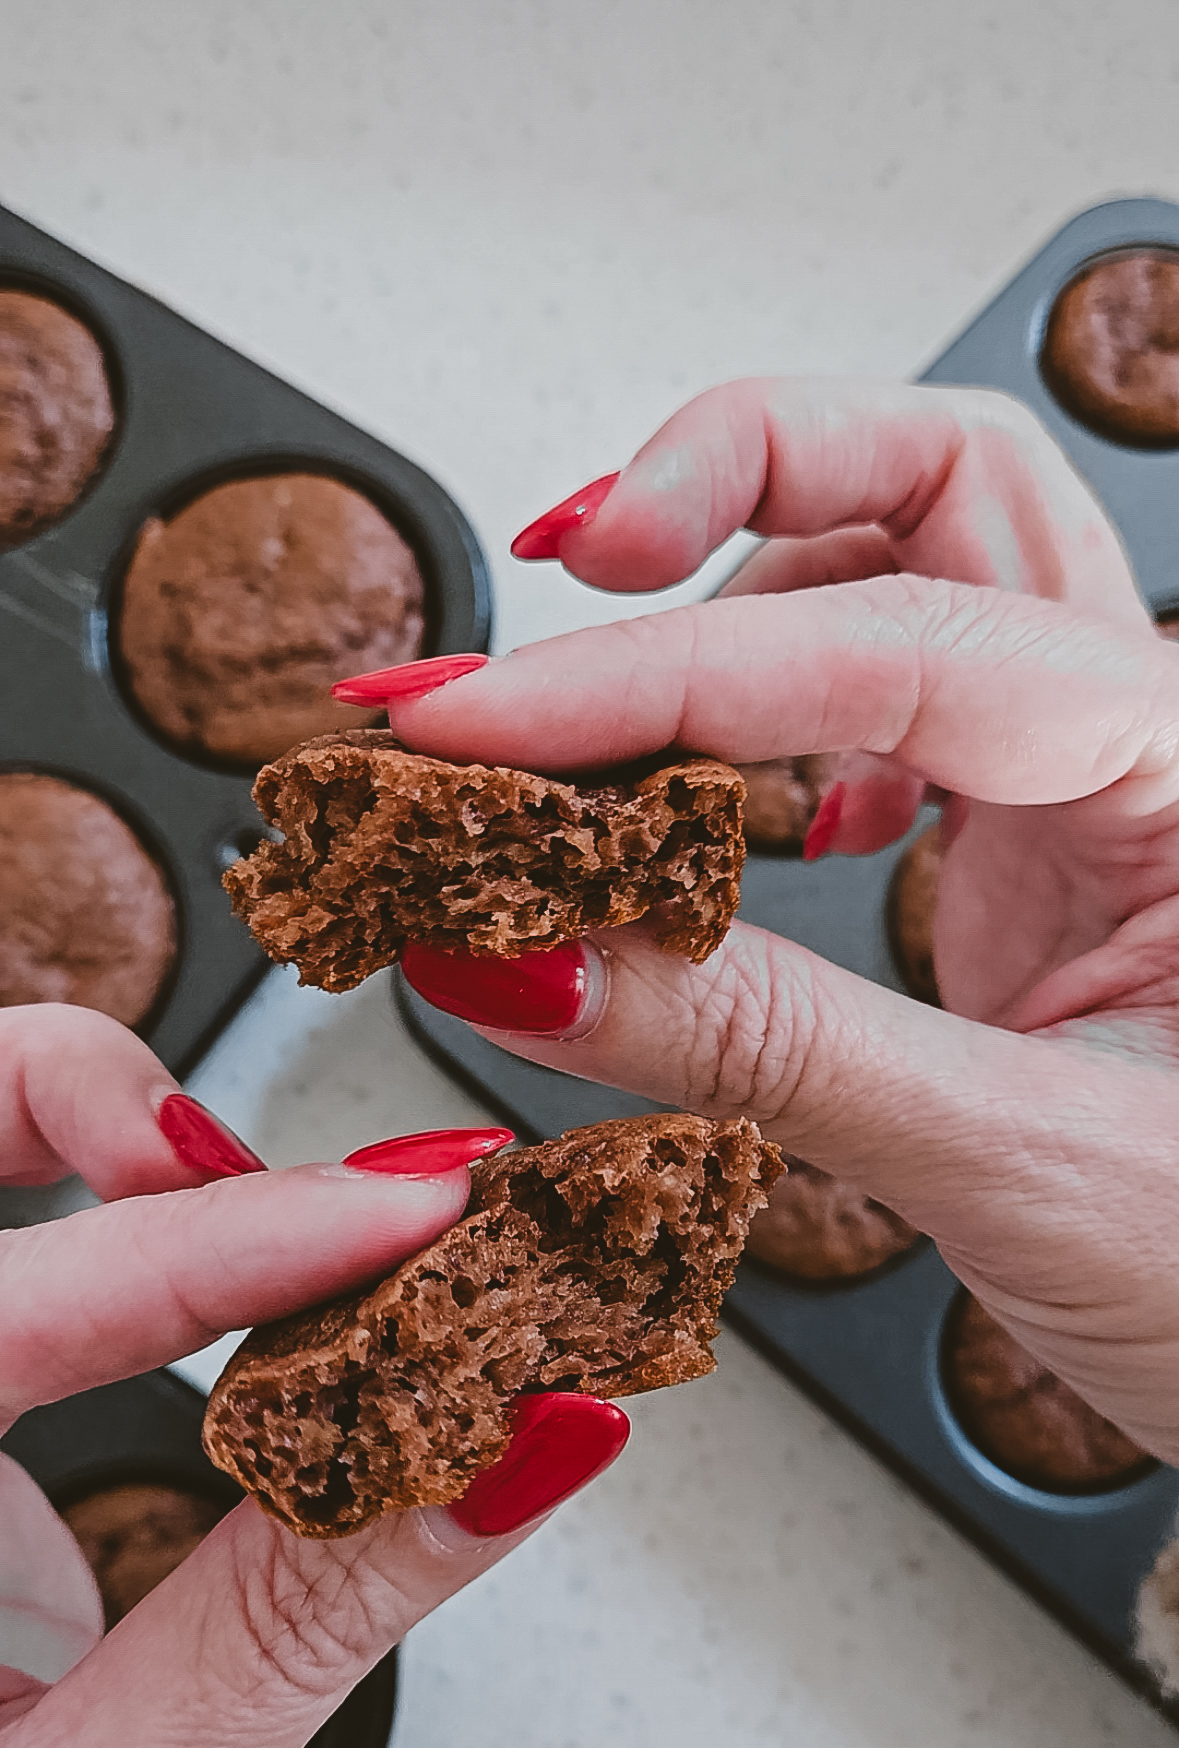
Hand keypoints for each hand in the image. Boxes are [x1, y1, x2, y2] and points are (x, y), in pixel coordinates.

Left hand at [0, 1005, 622, 1747]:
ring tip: (261, 1189)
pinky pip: (14, 1294)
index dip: (227, 1242)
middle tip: (249, 1143)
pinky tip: (228, 1270)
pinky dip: (123, 1242)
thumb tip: (517, 1444)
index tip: (407, 1214)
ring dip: (93, 1143)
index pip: (8, 1312)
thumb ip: (305, 1617)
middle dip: (80, 1100)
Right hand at [385, 378, 1178, 1460]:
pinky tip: (744, 810)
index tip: (472, 724)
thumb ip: (771, 1049)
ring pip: (920, 562)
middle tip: (570, 550)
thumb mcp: (1021, 1167)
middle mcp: (1149, 739)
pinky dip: (783, 713)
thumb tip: (521, 960)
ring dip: (746, 589)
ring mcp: (1094, 787)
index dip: (653, 677)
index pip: (891, 646)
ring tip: (611, 706)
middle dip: (742, 473)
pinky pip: (902, 703)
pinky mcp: (1039, 850)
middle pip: (946, 480)